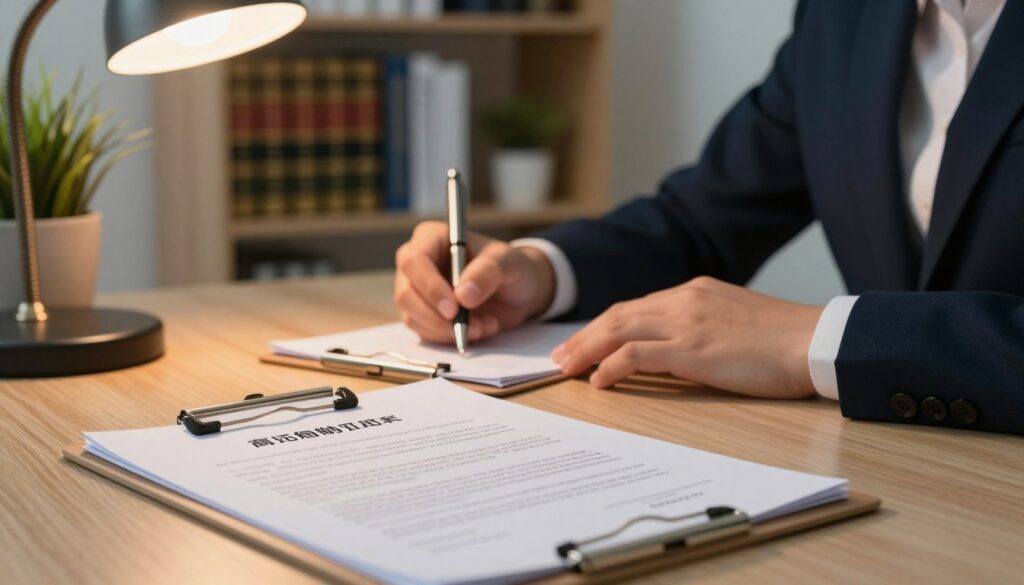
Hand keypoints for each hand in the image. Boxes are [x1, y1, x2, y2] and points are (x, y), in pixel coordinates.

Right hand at [395, 221, 555, 343]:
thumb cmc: (512, 267)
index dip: (429, 286)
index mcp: (432, 238)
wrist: (520, 290)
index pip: (414, 261)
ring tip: (482, 327)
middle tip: (468, 327)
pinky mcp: (424, 315)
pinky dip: (451, 338)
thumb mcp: (509, 263)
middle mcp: (418, 264)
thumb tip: (463, 295)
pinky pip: (425, 333)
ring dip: (447, 331)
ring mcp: (418, 292)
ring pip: (413, 317)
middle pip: (406, 293)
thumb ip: (488, 272)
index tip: (453, 309)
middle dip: (435, 317)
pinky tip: (479, 329)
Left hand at [552, 276, 822, 398]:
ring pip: (619, 331)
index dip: (605, 326)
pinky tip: (599, 382)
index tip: (584, 342)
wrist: (814, 341)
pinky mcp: (692, 348)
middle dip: (584, 337)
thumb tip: (676, 348)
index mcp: (694, 291)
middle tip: (560, 356)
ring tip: (566, 369)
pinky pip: (636, 355)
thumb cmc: (782, 340)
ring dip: (587, 351)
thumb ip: (702, 325)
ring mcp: (686, 322)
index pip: (635, 307)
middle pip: (618, 315)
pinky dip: (611, 367)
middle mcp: (684, 300)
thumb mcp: (733, 320)